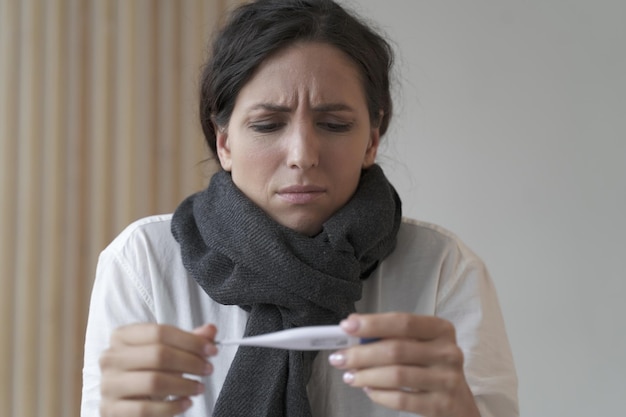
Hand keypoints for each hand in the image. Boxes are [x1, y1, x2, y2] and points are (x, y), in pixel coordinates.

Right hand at [99, 323, 217, 416]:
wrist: (126, 401)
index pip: (160, 332)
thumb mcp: (168, 353)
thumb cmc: (148, 372)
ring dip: (184, 385)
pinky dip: (171, 407)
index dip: (191, 341)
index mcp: (122, 336)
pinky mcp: (110, 409)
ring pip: (153, 381)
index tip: (212, 350)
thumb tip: (210, 330)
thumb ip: (189, 341)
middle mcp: (110, 358)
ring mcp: (108, 384)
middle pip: (158, 354)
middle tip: (207, 369)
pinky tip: (185, 403)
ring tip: (199, 388)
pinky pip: (146, 409)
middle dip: (190, 362)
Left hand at [328, 313, 479, 416]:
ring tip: (350, 376)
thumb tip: (354, 335)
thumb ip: (393, 338)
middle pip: (396, 350)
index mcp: (441, 329)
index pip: (403, 322)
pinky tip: (369, 390)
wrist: (460, 405)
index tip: (347, 326)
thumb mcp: (421, 346)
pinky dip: (379, 394)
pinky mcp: (441, 405)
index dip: (373, 323)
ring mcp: (447, 380)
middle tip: (339, 358)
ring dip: (366, 376)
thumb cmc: (432, 368)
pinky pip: (401, 399)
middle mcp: (448, 352)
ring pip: (396, 376)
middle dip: (361, 354)